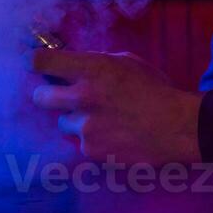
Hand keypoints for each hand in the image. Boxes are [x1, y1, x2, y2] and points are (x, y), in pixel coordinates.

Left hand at [30, 49, 201, 165]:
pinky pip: (80, 143)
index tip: (36, 64)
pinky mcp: (90, 150)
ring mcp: (84, 127)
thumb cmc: (155, 89)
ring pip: (63, 123)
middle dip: (47, 95)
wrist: (176, 126)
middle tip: (59, 97)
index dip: (36, 62)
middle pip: (40, 96)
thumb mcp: (128, 62)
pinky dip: (93, 140)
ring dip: (76, 121)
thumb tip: (73, 66)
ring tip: (103, 120)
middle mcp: (82, 97)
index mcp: (92, 69)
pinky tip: (113, 136)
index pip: (43, 61)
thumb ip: (97, 64)